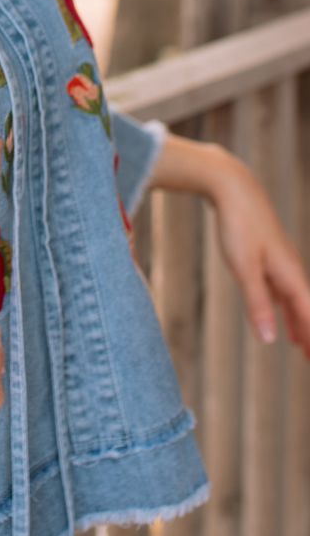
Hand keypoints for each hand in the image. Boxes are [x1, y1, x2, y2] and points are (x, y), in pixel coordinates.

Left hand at [206, 147, 309, 355]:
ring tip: (303, 348)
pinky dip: (285, 309)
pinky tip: (280, 317)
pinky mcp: (267, 258)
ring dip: (299, 325)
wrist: (234, 188)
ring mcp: (280, 264)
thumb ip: (257, 304)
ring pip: (294, 302)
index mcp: (290, 276)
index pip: (309, 315)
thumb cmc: (239, 226)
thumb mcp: (244, 269)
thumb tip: (269, 340)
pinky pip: (281, 292)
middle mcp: (291, 271)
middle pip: (305, 311)